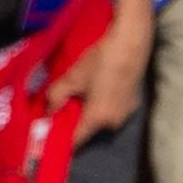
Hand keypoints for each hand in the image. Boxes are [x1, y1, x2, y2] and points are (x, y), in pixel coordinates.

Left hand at [43, 12, 153, 147]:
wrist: (131, 41)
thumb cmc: (100, 61)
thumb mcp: (72, 78)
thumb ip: (55, 98)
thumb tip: (48, 112)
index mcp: (97, 120)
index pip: (75, 142)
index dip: (61, 140)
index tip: (51, 134)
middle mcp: (114, 123)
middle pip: (88, 130)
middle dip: (74, 122)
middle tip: (64, 107)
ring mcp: (126, 114)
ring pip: (101, 120)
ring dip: (90, 113)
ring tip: (83, 95)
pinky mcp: (134, 103)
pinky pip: (112, 111)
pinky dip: (103, 106)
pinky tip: (99, 90)